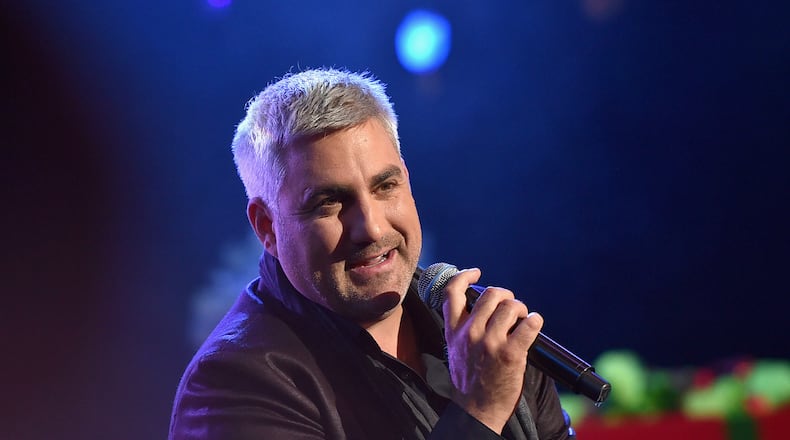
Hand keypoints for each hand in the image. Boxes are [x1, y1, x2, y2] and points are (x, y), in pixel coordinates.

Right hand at [441, 268, 543, 433]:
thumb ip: (463, 327)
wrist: (477, 410)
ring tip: (523, 319)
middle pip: (491, 294)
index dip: (465, 276)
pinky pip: (529, 325)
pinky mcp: (510, 354)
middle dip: (506, 296)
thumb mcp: (456, 349)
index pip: (452, 292)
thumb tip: (481, 308)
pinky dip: (535, 321)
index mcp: (454, 330)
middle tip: (511, 307)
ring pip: (511, 306)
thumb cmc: (470, 380)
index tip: (477, 273)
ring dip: (521, 309)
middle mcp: (470, 333)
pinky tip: (534, 324)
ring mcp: (490, 343)